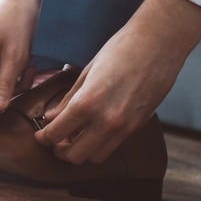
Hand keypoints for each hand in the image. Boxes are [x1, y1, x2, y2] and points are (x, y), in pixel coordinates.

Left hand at [35, 0, 200, 163]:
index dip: (44, 138)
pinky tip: (94, 130)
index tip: (41, 135)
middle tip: (55, 141)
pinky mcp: (138, 126)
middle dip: (60, 151)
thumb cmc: (120, 49)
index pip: (56, 134)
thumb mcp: (86, 72)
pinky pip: (114, 146)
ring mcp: (125, 127)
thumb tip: (50, 118)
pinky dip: (100, 144)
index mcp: (87, 103)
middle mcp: (106, 121)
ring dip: (82, 152)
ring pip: (96, 157)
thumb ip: (67, 100)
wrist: (159, 42)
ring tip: (75, 138)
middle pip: (74, 156)